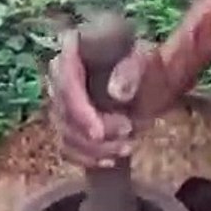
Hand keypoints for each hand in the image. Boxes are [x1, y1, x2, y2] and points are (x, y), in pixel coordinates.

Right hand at [45, 29, 181, 167]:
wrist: (151, 82)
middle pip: (63, 113)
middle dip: (94, 133)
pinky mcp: (67, 123)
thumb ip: (131, 72)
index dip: (79, 111)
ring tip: (128, 146)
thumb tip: (116, 93)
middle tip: (129, 131)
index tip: (99, 133)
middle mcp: (59, 75)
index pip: (65, 82)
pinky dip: (88, 159)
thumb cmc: (146, 64)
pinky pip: (67, 148)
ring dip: (96, 149)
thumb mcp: (145, 61)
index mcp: (73, 49)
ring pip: (65, 134)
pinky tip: (110, 161)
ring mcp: (60, 101)